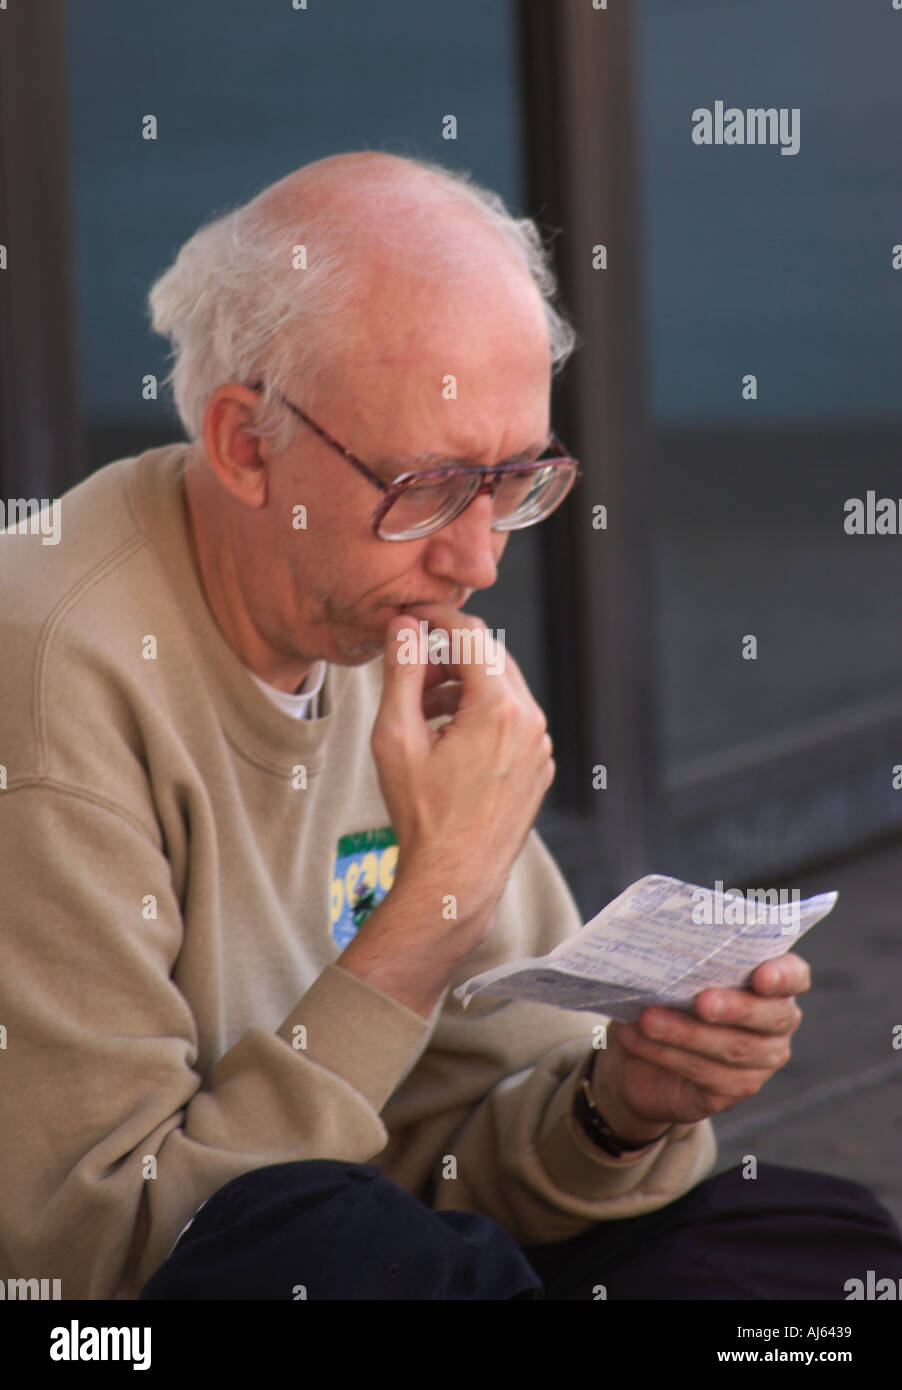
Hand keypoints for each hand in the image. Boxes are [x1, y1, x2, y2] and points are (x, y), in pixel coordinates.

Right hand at [370, 604, 554, 939]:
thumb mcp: (396, 738)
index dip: (436, 617)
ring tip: (422, 711)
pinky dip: (481, 714)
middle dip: (446, 655)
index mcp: (499, 708)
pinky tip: (447, 739)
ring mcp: (540, 745)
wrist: (455, 877)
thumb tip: (404, 627)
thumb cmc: (423, 815)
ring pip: (501, 688)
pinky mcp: (539, 765)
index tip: (409, 617)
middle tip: (409, 673)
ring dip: (462, 686)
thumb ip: (401, 673)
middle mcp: (530, 721)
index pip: (470, 632)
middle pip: (488, 657)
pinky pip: (512, 720)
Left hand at [591, 954, 810, 1141]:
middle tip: (702, 1001)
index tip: (760, 975)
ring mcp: (761, 1061)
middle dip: (734, 1007)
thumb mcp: (677, 974)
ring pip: (733, 1048)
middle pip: (771, 1017)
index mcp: (772, 983)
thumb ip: (686, 961)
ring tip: (649, 1019)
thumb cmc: (668, 997)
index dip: (783, 976)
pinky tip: (636, 1038)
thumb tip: (662, 947)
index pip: (794, 976)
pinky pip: (705, 1073)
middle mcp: (777, 1023)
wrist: (641, 1054)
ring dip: (686, 1033)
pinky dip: (666, 1053)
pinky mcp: (734, 1090)